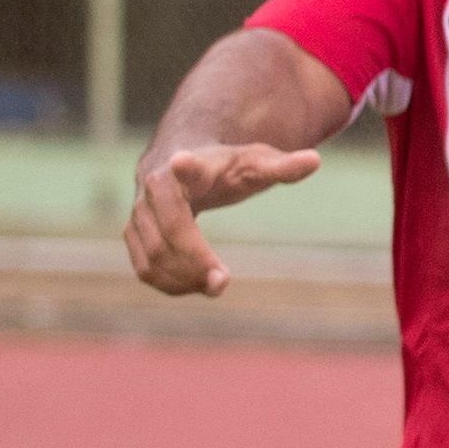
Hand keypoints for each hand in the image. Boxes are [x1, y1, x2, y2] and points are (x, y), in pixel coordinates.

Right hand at [124, 143, 320, 297]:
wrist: (179, 160)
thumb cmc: (225, 164)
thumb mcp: (256, 161)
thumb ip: (283, 166)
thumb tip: (315, 160)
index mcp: (188, 166)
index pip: (183, 166)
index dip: (184, 166)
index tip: (181, 160)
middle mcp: (153, 189)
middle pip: (168, 231)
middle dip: (194, 259)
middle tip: (224, 282)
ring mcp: (137, 214)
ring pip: (151, 255)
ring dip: (182, 278)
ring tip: (217, 286)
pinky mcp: (133, 236)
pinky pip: (144, 268)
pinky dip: (169, 284)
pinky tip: (198, 287)